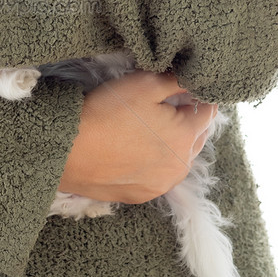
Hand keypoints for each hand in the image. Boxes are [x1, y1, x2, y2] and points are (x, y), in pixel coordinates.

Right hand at [59, 70, 217, 203]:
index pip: (208, 111)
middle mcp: (181, 166)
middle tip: (162, 106)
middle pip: (196, 136)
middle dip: (187, 120)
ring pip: (178, 158)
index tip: (180, 88)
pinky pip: (158, 175)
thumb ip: (177, 81)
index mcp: (187, 136)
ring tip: (147, 129)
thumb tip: (195, 80)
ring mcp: (161, 184)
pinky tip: (134, 150)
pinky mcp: (142, 195)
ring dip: (172, 143)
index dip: (196, 96)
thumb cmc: (107, 112)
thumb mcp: (145, 84)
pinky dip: (154, 162)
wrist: (69, 150)